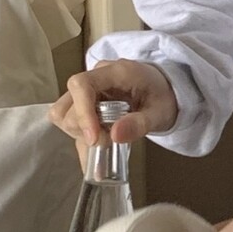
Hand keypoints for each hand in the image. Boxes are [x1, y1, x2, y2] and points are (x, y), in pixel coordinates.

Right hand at [47, 58, 177, 165]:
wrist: (168, 90)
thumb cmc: (165, 96)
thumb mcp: (160, 112)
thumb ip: (140, 123)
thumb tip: (114, 136)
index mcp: (115, 72)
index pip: (81, 85)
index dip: (82, 113)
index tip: (93, 139)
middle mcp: (96, 77)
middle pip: (68, 103)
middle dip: (84, 129)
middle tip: (108, 141)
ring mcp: (88, 90)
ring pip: (63, 113)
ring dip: (79, 133)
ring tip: (104, 141)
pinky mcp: (86, 104)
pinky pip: (72, 123)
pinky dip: (81, 140)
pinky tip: (94, 159)